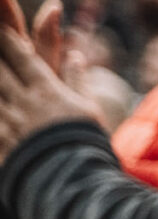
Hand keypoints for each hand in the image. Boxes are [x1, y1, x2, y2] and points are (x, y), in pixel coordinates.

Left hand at [0, 0, 100, 162]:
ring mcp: (9, 122)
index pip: (22, 57)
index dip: (6, 38)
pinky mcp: (1, 141)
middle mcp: (23, 102)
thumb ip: (77, 80)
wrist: (77, 180)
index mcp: (47, 91)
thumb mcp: (88, 108)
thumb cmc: (88, 143)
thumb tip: (75, 55)